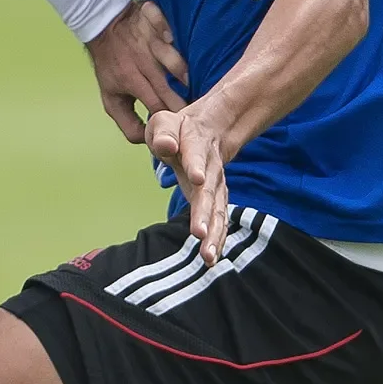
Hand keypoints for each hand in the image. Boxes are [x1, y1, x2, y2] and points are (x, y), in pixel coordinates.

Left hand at [85, 0, 186, 143]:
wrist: (101, 26)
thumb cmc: (111, 66)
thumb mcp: (111, 98)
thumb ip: (128, 122)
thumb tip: (148, 138)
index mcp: (132, 81)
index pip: (157, 106)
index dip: (172, 117)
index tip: (183, 124)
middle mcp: (142, 63)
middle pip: (169, 88)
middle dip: (184, 101)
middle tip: (196, 110)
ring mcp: (149, 42)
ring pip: (173, 61)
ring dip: (183, 72)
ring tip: (191, 82)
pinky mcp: (153, 22)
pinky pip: (166, 27)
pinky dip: (171, 33)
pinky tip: (173, 40)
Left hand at [148, 106, 232, 262]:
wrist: (209, 131)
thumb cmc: (178, 131)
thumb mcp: (164, 123)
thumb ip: (162, 133)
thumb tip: (164, 146)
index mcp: (195, 146)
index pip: (195, 155)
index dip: (196, 165)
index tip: (196, 178)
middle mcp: (210, 169)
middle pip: (209, 192)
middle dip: (205, 213)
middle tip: (200, 234)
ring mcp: (217, 187)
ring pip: (218, 211)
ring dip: (214, 234)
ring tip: (208, 256)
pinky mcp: (217, 201)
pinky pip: (220, 221)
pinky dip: (217, 240)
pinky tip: (211, 260)